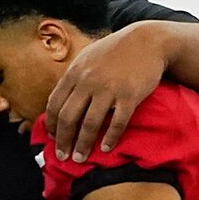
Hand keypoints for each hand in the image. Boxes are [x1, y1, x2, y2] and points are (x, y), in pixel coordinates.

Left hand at [47, 23, 171, 161]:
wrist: (147, 40)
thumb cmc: (116, 51)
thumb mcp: (88, 58)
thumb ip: (74, 78)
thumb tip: (61, 101)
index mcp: (75, 72)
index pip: (54, 104)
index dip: (51, 125)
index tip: (52, 139)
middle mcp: (88, 81)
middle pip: (68, 117)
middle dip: (63, 140)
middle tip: (62, 157)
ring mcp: (109, 89)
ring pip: (90, 124)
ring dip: (83, 145)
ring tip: (79, 158)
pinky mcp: (129, 96)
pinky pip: (117, 123)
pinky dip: (110, 138)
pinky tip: (106, 148)